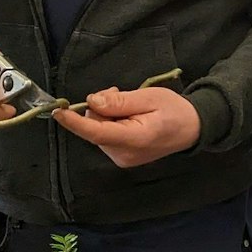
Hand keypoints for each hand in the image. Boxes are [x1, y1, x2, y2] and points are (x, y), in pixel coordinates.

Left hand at [55, 86, 199, 167]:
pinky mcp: (122, 157)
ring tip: (128, 104)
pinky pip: (105, 136)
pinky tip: (126, 115)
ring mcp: (122, 159)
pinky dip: (110, 122)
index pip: (96, 133)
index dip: (74, 122)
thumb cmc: (174, 110)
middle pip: (95, 128)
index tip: (58, 111)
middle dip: (100, 108)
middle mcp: (123, 154)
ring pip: (98, 131)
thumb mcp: (149, 98)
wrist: (193, 128)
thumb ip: (120, 102)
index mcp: (133, 140)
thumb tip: (92, 102)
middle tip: (119, 92)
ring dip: (106, 114)